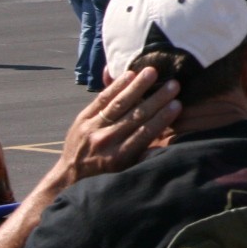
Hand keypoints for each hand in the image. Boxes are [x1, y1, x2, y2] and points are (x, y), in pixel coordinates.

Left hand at [58, 67, 180, 184]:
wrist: (69, 175)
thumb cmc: (105, 172)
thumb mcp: (125, 170)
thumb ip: (144, 155)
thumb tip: (169, 140)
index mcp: (118, 157)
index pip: (144, 134)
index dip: (162, 118)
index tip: (178, 104)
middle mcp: (105, 141)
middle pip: (135, 116)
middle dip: (156, 99)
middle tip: (174, 84)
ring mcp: (92, 128)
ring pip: (118, 104)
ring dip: (137, 86)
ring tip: (153, 71)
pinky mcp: (82, 118)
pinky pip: (101, 99)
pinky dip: (115, 86)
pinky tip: (129, 74)